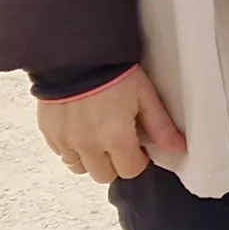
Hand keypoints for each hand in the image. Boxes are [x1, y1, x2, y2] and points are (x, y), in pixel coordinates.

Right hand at [33, 67, 183, 183]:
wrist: (76, 54)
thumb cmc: (111, 71)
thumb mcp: (144, 95)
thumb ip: (161, 126)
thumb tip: (178, 147)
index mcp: (115, 138)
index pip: (130, 171)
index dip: (138, 160)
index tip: (138, 147)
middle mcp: (88, 145)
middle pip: (104, 175)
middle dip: (114, 162)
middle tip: (118, 141)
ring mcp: (66, 140)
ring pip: (80, 168)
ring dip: (91, 158)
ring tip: (98, 134)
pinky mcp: (49, 133)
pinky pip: (62, 153)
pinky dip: (71, 147)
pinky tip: (80, 128)